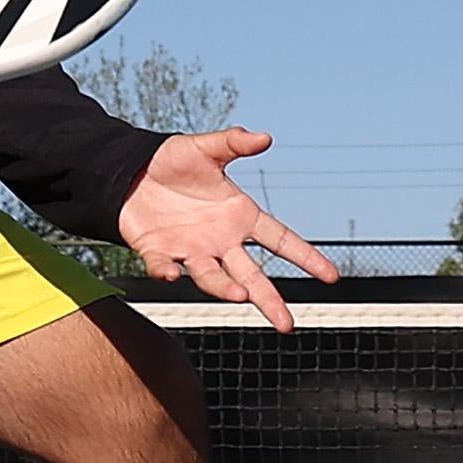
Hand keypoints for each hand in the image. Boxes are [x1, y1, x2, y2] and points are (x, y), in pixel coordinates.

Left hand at [118, 127, 337, 332]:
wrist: (130, 172)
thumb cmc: (173, 161)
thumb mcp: (205, 148)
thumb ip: (233, 144)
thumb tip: (265, 137)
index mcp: (239, 216)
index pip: (280, 239)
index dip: (305, 257)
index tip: (331, 276)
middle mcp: (220, 241)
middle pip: (251, 276)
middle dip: (268, 300)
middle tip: (286, 325)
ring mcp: (190, 251)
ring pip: (212, 278)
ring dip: (224, 288)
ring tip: (240, 296)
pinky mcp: (158, 254)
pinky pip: (163, 267)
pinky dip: (165, 272)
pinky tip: (170, 274)